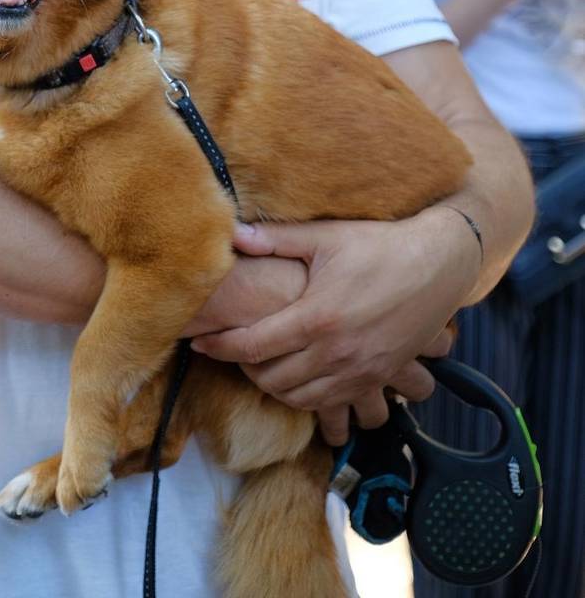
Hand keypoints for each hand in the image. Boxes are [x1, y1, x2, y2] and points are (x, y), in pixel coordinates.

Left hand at [190, 212, 477, 442]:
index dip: (219, 346)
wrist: (440, 263)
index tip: (199, 341)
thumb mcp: (326, 237)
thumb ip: (276, 239)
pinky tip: (300, 379)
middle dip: (243, 367)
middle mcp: (336, 353)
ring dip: (274, 387)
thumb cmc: (380, 244)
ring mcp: (360, 371)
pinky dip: (309, 399)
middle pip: (271, 379)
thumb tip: (232, 234)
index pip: (251, 346)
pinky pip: (335, 405)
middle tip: (232, 347)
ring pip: (301, 399)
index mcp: (316, 317)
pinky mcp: (379, 378)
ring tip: (262, 364)